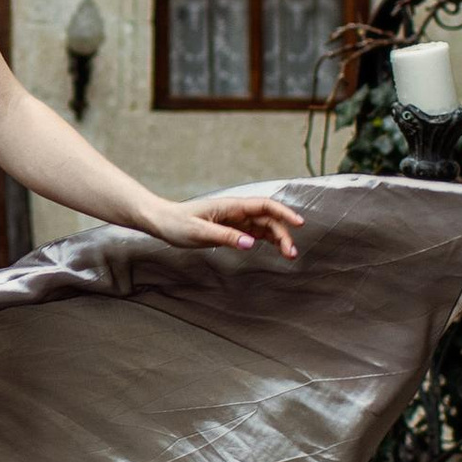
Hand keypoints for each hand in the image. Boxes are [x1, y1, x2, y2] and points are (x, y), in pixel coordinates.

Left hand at [139, 186, 303, 259]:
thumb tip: (251, 243)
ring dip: (278, 239)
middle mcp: (236, 211)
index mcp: (231, 207)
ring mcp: (234, 220)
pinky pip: (254, 233)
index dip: (284, 213)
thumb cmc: (177, 224)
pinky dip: (267, 240)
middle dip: (283, 233)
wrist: (162, 221)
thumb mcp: (200, 232)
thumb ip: (226, 236)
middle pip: (268, 219)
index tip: (299, 223)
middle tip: (292, 253)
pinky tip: (276, 250)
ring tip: (289, 255)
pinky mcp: (230, 229)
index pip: (264, 206)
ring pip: (264, 227)